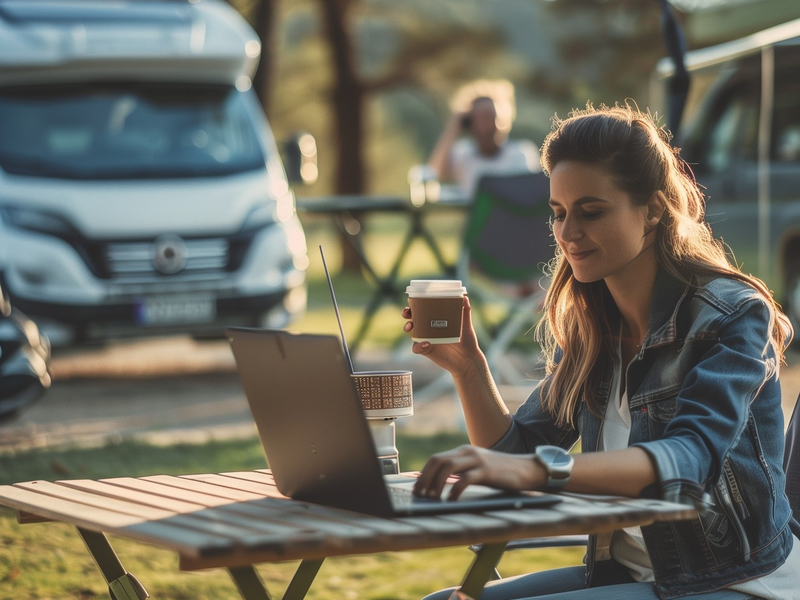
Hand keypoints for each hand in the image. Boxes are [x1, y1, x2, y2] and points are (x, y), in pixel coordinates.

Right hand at [401, 296, 481, 375]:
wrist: (467, 360)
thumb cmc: (467, 342)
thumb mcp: (466, 325)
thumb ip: (465, 312)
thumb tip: (465, 298)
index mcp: (436, 320)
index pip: (423, 310)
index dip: (416, 304)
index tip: (413, 300)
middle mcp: (429, 329)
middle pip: (413, 318)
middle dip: (407, 313)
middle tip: (408, 313)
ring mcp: (426, 339)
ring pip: (411, 332)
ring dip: (407, 327)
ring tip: (410, 326)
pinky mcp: (425, 350)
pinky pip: (416, 348)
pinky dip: (418, 346)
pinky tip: (426, 343)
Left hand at [413, 445, 543, 500]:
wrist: (527, 469)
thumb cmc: (501, 473)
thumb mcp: (478, 469)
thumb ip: (462, 472)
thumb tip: (440, 484)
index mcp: (464, 452)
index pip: (436, 459)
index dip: (423, 473)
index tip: (416, 488)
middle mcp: (468, 452)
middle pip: (437, 461)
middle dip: (424, 478)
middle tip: (419, 494)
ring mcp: (477, 460)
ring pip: (447, 467)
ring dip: (436, 484)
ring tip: (432, 498)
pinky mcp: (487, 471)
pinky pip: (465, 479)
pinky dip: (455, 489)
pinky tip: (451, 500)